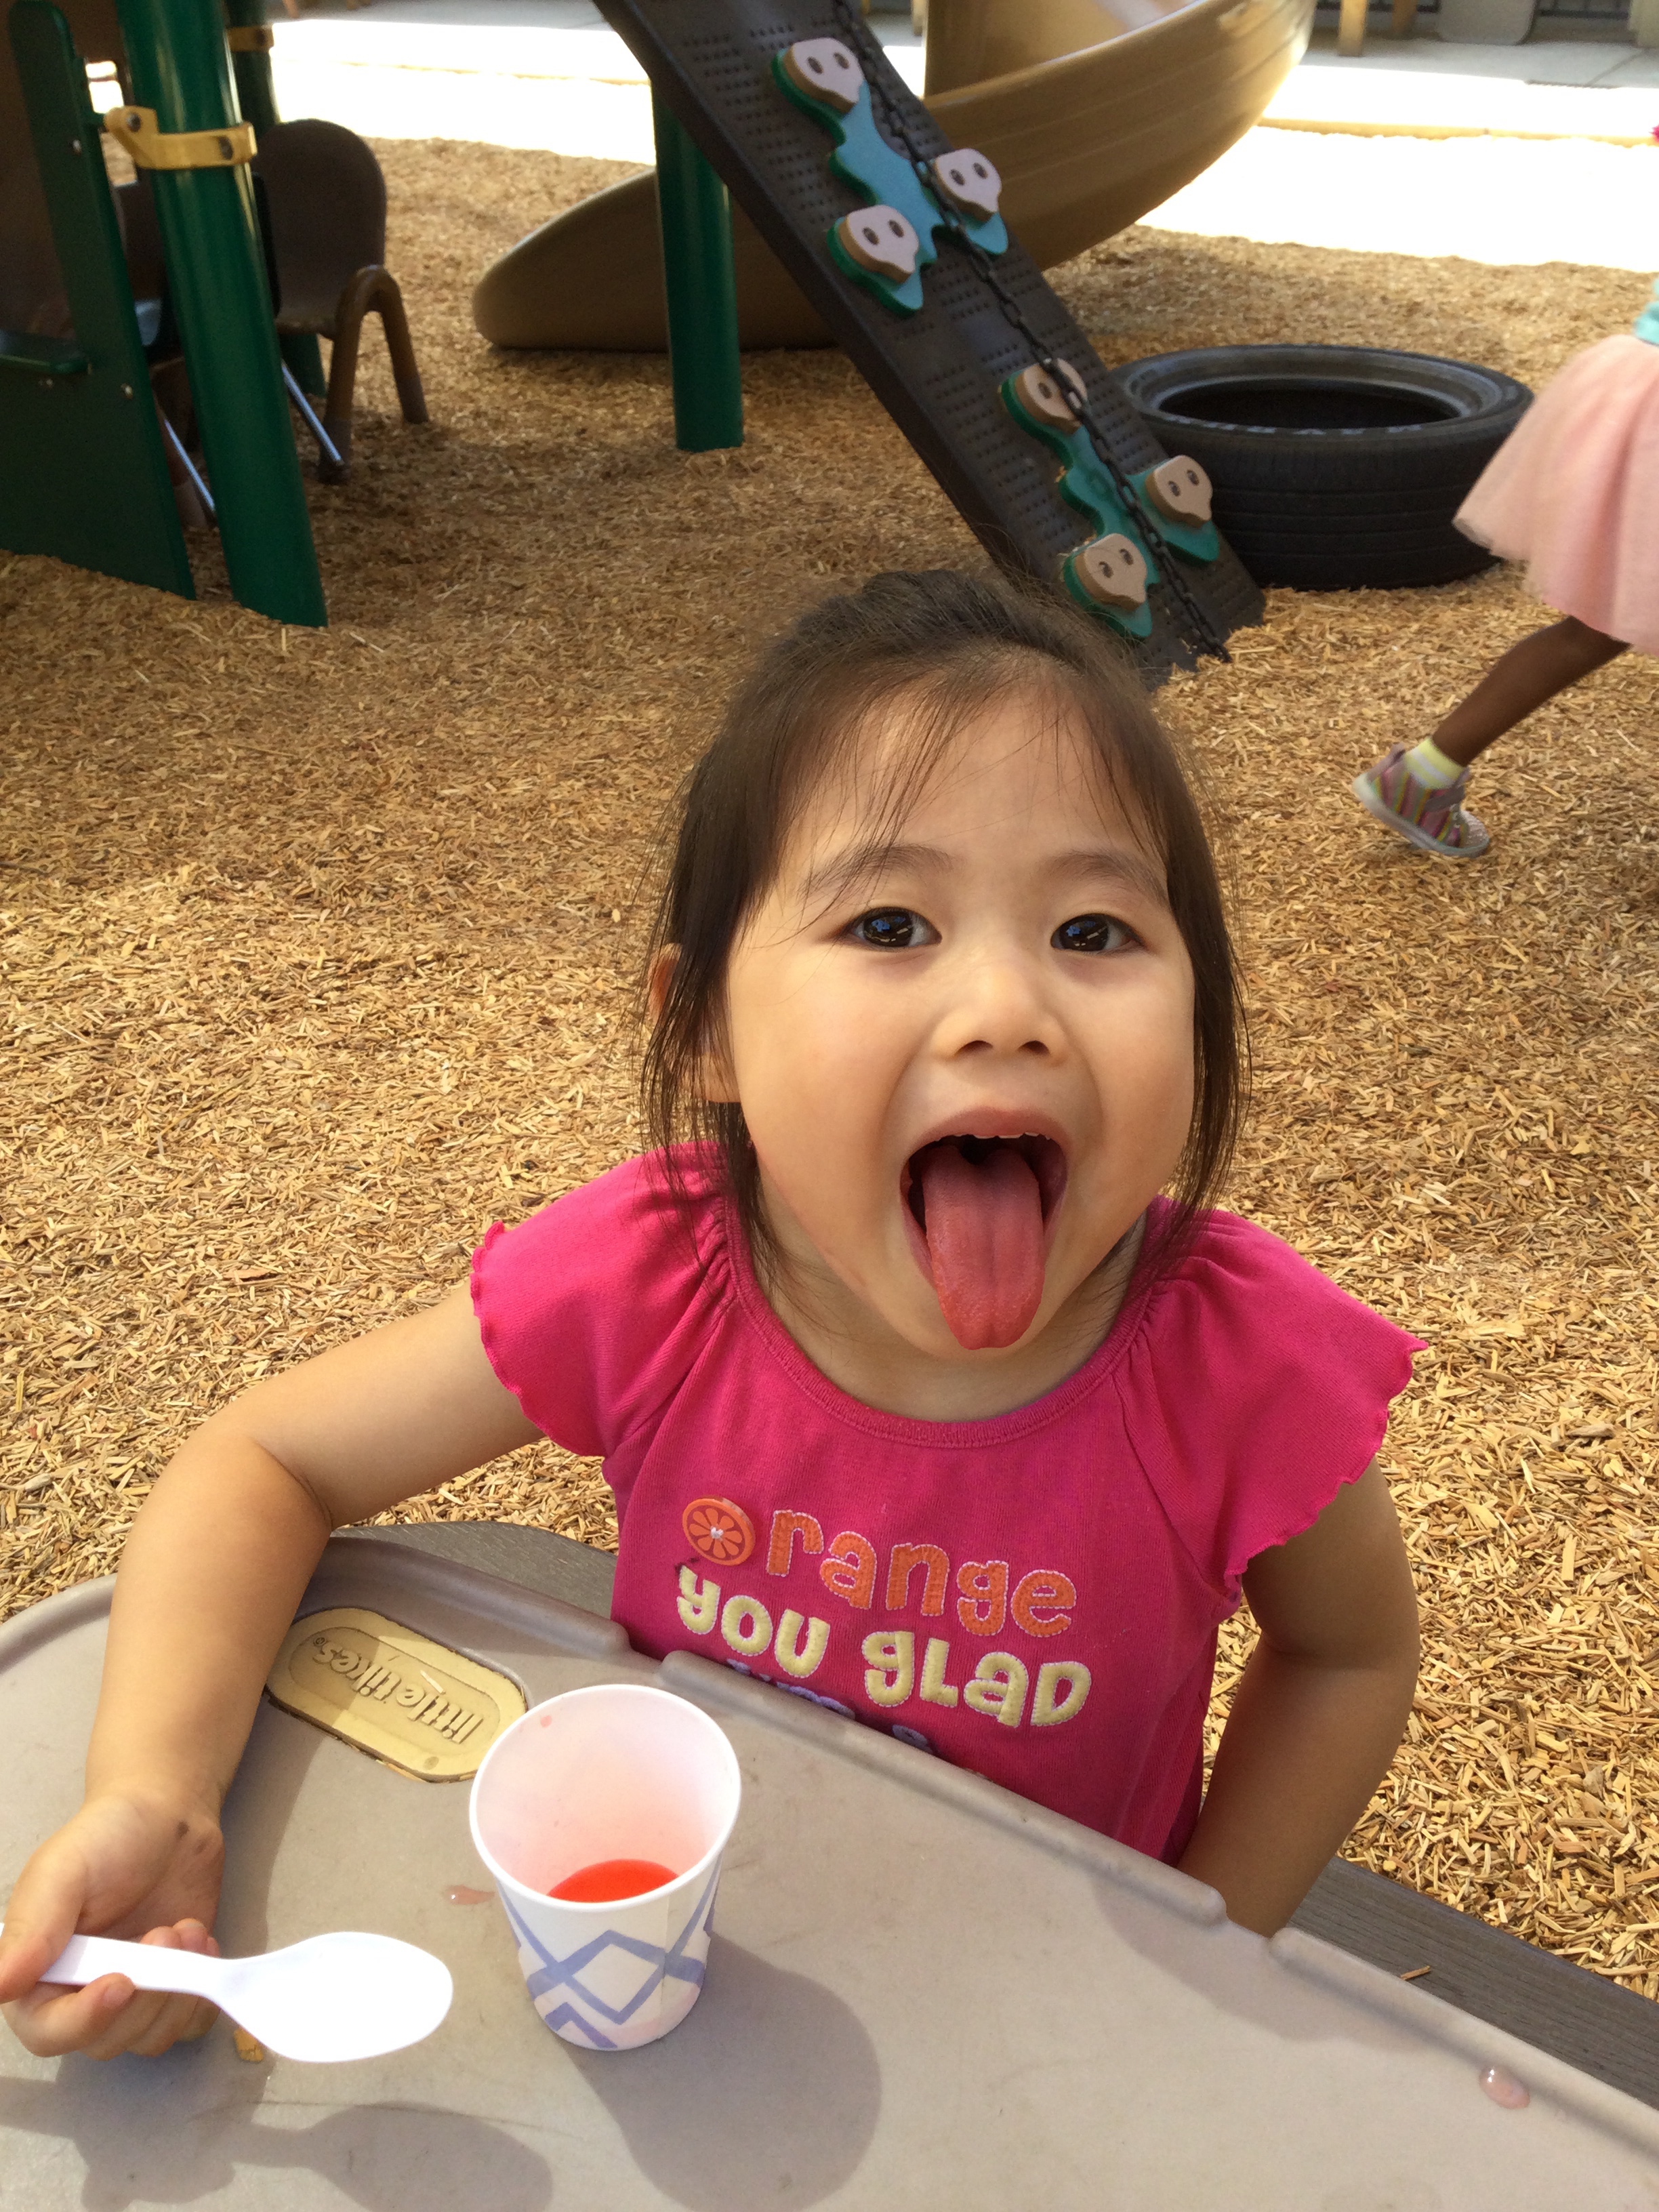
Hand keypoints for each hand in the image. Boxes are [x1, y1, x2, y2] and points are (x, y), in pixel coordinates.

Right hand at [0, 1790, 225, 2057]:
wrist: (167, 1819)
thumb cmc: (108, 1838)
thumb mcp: (62, 1871)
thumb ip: (34, 1928)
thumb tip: (0, 1986)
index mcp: (39, 1975)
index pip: (47, 2031)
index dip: (83, 2020)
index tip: (121, 1984)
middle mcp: (81, 1995)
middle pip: (105, 2041)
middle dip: (144, 1996)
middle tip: (165, 1932)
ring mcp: (132, 1997)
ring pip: (150, 2039)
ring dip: (177, 1992)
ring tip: (186, 1930)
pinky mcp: (174, 1989)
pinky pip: (190, 2025)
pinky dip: (202, 1997)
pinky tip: (204, 1946)